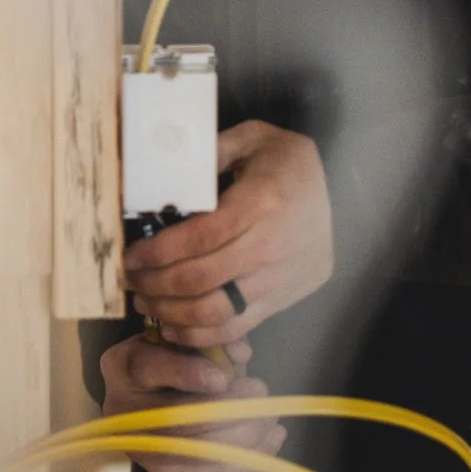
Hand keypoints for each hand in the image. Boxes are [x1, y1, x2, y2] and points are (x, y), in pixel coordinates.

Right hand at [97, 332, 285, 471]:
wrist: (152, 393)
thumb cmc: (173, 358)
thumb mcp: (186, 339)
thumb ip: (213, 341)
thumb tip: (241, 354)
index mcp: (123, 366)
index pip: (150, 369)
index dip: (186, 375)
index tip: (223, 378)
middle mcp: (121, 410)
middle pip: (173, 420)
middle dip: (224, 411)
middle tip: (260, 395)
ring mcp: (140, 447)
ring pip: (192, 453)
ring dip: (240, 439)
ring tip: (271, 420)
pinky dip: (243, 462)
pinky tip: (270, 440)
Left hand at [123, 121, 332, 347]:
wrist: (340, 187)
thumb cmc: (285, 160)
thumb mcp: (250, 137)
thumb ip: (208, 152)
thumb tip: (162, 173)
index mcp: (263, 201)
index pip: (201, 236)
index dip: (159, 251)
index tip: (130, 256)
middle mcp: (275, 245)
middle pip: (204, 278)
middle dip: (157, 284)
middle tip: (130, 281)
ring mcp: (285, 277)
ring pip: (220, 310)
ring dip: (173, 313)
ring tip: (145, 304)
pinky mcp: (290, 297)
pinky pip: (241, 326)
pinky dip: (203, 334)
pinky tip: (174, 328)